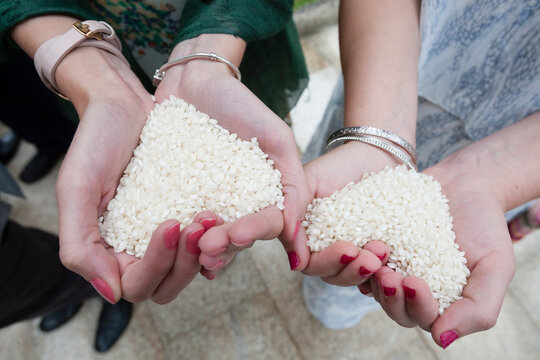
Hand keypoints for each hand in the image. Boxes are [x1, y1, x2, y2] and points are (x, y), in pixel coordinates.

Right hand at [55, 47, 205, 303]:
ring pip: (190, 266)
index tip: (169, 224)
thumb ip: (79, 246)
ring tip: (211, 216)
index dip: (155, 266)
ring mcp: (163, 232)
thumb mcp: (76, 189)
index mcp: (109, 251)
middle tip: (197, 223)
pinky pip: (203, 237)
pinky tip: (219, 211)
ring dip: (204, 249)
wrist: (122, 104)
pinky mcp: (185, 212)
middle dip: (185, 262)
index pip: (135, 285)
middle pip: (168, 284)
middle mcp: (138, 248)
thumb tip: (111, 294)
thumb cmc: (95, 141)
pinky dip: (213, 232)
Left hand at [153, 35, 310, 276]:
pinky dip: (172, 234)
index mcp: (262, 197)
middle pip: (233, 237)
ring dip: (198, 248)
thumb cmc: (243, 105)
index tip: (237, 233)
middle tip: (206, 246)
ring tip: (189, 247)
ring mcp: (203, 201)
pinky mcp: (174, 194)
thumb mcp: (277, 140)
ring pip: (205, 235)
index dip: (252, 233)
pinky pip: (173, 218)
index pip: (265, 225)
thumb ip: (294, 185)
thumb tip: (296, 235)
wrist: (195, 80)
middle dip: (223, 246)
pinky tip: (166, 241)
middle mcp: (234, 205)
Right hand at [286, 141, 394, 283]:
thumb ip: (292, 213)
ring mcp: (351, 252)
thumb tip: (293, 259)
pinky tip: (395, 264)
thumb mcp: (308, 182)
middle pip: (333, 276)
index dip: (328, 262)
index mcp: (305, 236)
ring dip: (369, 271)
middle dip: (352, 270)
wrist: (377, 154)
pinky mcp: (374, 252)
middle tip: (373, 257)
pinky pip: (378, 272)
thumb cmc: (339, 165)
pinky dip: (385, 273)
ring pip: (354, 278)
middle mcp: (325, 249)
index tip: (349, 250)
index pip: (309, 265)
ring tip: (384, 251)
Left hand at [360, 160, 514, 348]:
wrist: (465, 185)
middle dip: (390, 295)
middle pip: (393, 307)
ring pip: (374, 285)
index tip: (416, 284)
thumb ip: (478, 308)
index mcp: (441, 303)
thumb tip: (442, 340)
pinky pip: (362, 258)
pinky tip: (358, 245)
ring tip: (373, 259)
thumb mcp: (496, 266)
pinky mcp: (376, 246)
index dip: (418, 307)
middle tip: (388, 275)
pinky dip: (359, 255)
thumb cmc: (484, 227)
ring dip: (371, 277)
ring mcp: (392, 267)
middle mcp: (412, 290)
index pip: (424, 318)